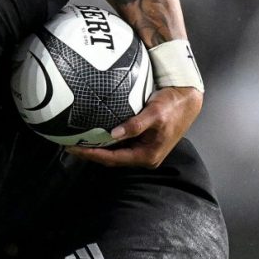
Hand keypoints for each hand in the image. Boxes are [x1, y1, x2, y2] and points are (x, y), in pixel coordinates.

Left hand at [65, 86, 202, 167]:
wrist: (189, 99)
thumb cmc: (173, 106)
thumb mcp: (155, 114)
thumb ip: (135, 125)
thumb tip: (114, 133)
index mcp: (147, 156)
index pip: (113, 159)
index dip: (92, 155)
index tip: (74, 148)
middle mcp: (144, 156)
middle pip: (111, 159)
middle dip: (90, 153)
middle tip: (69, 144)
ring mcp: (143, 150)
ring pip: (114, 152)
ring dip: (97, 148)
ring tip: (77, 140)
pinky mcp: (142, 141)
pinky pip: (119, 144)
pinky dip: (106, 141)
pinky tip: (93, 134)